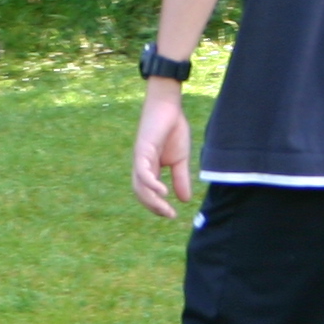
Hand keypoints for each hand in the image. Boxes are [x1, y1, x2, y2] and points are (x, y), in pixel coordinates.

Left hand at [130, 81, 192, 218]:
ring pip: (140, 186)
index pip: (148, 193)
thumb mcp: (180, 159)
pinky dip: (150, 183)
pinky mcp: (142, 150)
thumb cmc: (173, 130)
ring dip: (152, 200)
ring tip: (165, 209)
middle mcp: (141, 166)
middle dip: (154, 207)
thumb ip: (181, 178)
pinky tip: (162, 191)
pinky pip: (143, 171)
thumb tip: (184, 200)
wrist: (169, 107)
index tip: (172, 215)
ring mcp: (140, 159)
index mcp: (150, 169)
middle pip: (141, 193)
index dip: (157, 206)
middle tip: (169, 215)